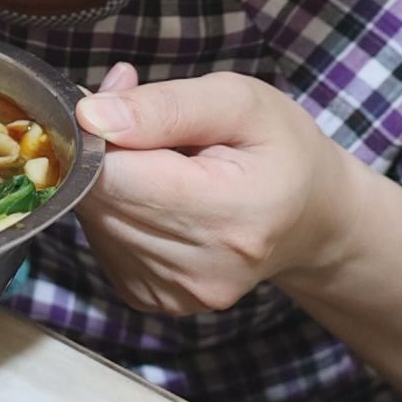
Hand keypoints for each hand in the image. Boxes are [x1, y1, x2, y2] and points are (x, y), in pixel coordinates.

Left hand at [73, 64, 361, 315]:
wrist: (311, 216)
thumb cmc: (277, 148)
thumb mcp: (237, 101)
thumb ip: (164, 105)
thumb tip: (90, 116)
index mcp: (228, 210)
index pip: (114, 176)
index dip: (97, 136)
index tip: (116, 110)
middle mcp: (201, 267)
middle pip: (99, 200)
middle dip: (104, 156)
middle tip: (142, 131)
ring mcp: (179, 293)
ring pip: (94, 222)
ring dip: (111, 186)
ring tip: (159, 166)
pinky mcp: (157, 301)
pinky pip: (103, 245)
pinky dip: (117, 214)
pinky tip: (156, 199)